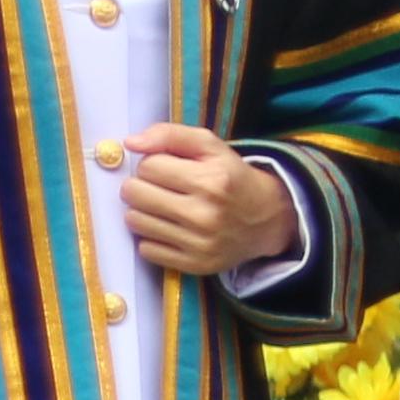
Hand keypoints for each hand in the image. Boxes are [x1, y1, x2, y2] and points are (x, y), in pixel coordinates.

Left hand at [112, 124, 297, 278]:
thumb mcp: (212, 147)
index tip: (169, 169)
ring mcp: (199, 243)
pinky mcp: (194, 264)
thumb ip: (171, 135)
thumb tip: (130, 143)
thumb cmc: (233, 178)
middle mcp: (205, 214)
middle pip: (134, 193)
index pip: (148, 166)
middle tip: (160, 188)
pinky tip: (171, 229)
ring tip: (164, 208)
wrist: (269, 219)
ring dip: (143, 212)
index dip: (154, 164)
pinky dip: (152, 238)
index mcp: (211, 180)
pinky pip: (146, 249)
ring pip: (134, 221)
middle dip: (142, 186)